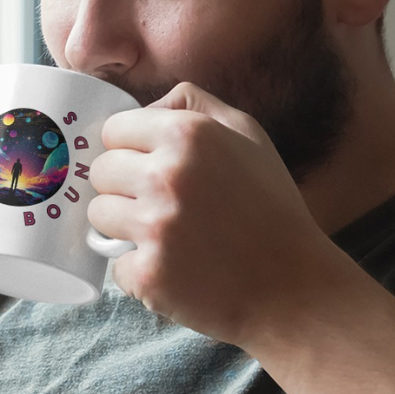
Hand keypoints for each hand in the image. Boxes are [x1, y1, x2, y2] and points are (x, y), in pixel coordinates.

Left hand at [88, 81, 332, 348]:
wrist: (295, 288)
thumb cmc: (272, 209)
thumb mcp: (248, 136)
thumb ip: (194, 105)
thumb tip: (144, 107)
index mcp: (187, 134)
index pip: (112, 130)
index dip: (128, 150)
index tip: (149, 169)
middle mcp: (166, 175)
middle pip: (99, 172)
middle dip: (122, 188)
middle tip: (161, 207)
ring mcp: (154, 227)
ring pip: (98, 216)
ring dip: (123, 228)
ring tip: (167, 237)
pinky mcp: (148, 274)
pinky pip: (115, 264)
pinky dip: (138, 271)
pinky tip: (175, 270)